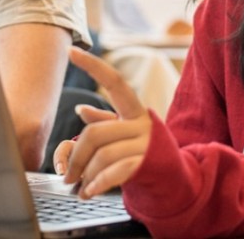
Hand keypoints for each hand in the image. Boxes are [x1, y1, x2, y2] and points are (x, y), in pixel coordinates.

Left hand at [58, 46, 151, 197]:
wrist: (175, 179)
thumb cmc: (145, 153)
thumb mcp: (127, 133)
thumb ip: (105, 121)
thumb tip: (81, 109)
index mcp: (134, 110)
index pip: (113, 80)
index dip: (92, 64)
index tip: (70, 50)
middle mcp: (141, 122)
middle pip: (95, 133)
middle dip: (76, 157)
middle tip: (67, 175)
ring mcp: (145, 143)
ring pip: (102, 155)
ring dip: (85, 175)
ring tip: (82, 186)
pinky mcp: (146, 164)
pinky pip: (113, 172)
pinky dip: (96, 184)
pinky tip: (89, 192)